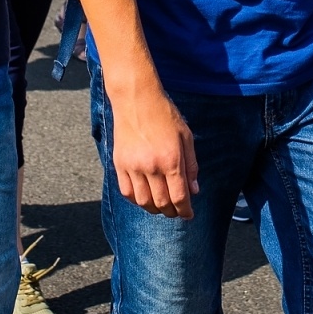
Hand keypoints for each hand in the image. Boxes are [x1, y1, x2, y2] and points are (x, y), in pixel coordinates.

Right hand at [110, 85, 198, 218]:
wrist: (136, 98)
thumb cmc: (164, 114)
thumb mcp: (186, 136)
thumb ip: (191, 165)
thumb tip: (193, 190)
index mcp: (171, 159)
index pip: (179, 197)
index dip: (185, 211)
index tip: (188, 215)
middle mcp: (151, 166)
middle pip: (161, 203)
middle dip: (171, 212)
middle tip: (176, 212)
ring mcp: (133, 166)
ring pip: (143, 201)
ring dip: (153, 208)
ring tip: (160, 206)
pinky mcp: (119, 163)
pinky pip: (126, 191)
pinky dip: (136, 200)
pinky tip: (144, 196)